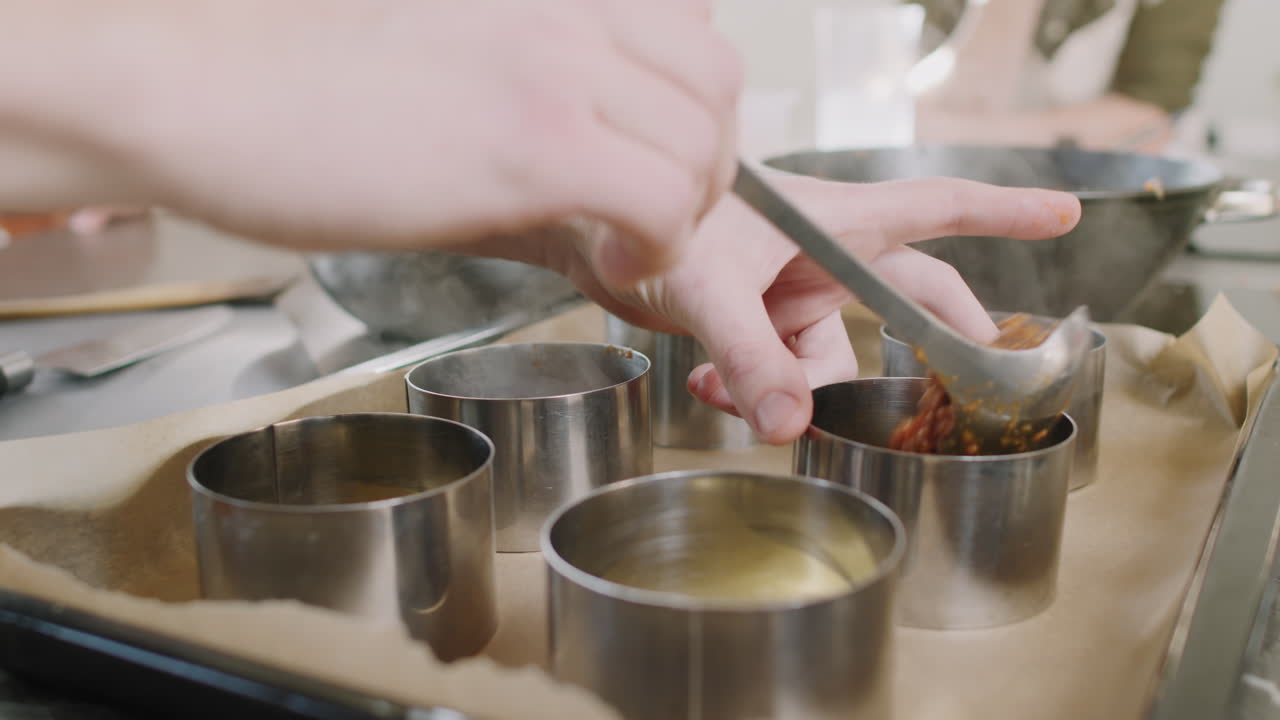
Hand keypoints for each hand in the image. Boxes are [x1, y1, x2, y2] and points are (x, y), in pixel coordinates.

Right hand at [105, 0, 739, 286]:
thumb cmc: (305, 80)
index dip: (693, 109)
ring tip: (625, 243)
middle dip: (707, 166)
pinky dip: (658, 248)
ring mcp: (554, 73)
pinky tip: (608, 263)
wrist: (208, 88)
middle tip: (652, 212)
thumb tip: (593, 138)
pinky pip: (664, 201)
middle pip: (717, 84)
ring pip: (705, 146)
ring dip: (684, 213)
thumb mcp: (449, 49)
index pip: (693, 30)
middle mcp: (567, 14)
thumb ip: (536, 72)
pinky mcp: (531, 146)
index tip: (653, 158)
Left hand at [543, 171, 1081, 443]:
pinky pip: (790, 371)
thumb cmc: (644, 225)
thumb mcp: (706, 290)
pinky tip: (713, 386)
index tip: (1066, 210)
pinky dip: (759, 391)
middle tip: (972, 384)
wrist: (584, 234)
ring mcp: (796, 288)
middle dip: (936, 344)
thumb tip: (793, 428)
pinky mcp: (763, 316)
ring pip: (840, 357)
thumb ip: (752, 358)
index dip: (1005, 210)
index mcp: (832, 220)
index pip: (937, 207)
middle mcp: (825, 254)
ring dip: (805, 390)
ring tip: (733, 389)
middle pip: (912, 298)